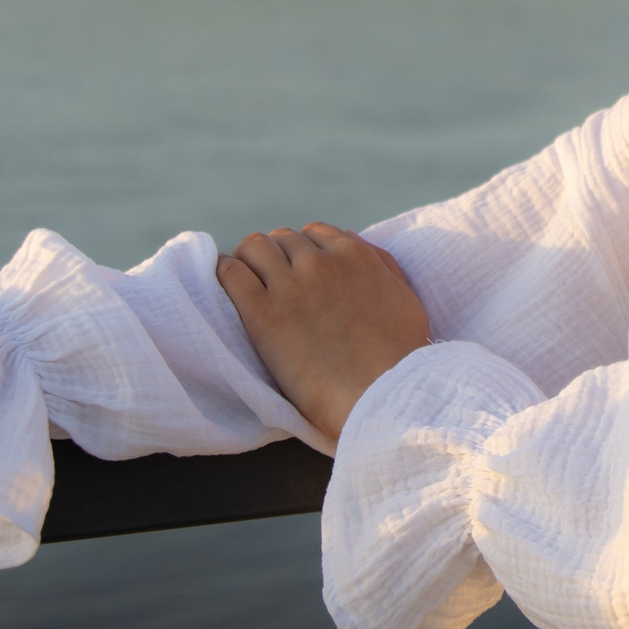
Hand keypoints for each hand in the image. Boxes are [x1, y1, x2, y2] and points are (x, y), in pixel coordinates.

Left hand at [217, 224, 430, 443]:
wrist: (380, 396)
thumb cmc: (399, 357)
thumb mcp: (404, 298)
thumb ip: (382, 264)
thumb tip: (352, 238)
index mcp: (355, 256)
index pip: (314, 233)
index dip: (303, 251)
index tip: (297, 271)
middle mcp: (321, 262)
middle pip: (282, 239)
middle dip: (276, 257)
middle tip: (271, 283)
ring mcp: (290, 285)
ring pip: (254, 247)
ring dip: (249, 261)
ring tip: (247, 284)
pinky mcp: (263, 313)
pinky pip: (231, 273)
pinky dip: (225, 274)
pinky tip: (225, 287)